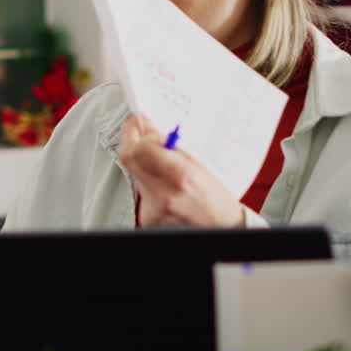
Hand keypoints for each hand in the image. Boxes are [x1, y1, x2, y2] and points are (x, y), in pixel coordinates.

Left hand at [118, 114, 244, 227]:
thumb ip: (172, 146)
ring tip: (162, 164)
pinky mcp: (147, 219)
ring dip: (143, 163)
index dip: (135, 131)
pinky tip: (164, 185)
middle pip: (129, 160)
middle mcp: (164, 194)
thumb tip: (148, 127)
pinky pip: (139, 191)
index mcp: (181, 176)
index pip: (140, 148)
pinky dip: (149, 182)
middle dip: (132, 141)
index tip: (140, 122)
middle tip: (141, 133)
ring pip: (134, 174)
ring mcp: (153, 209)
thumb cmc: (217, 199)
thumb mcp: (201, 165)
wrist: (220, 228)